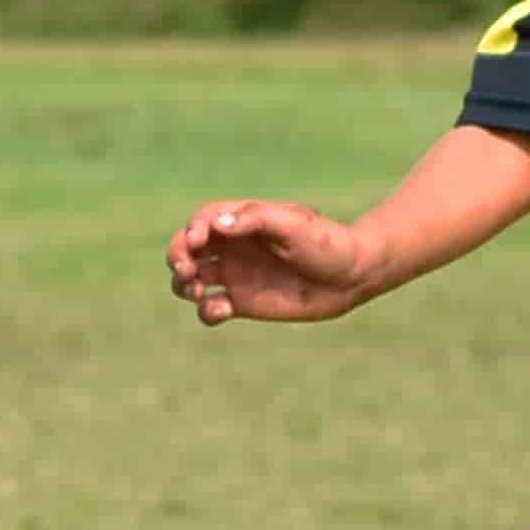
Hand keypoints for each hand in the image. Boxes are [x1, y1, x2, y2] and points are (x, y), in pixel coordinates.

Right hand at [165, 199, 375, 326]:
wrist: (352, 277)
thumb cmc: (325, 243)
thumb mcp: (294, 224)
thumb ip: (256, 219)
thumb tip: (217, 225)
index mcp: (243, 222)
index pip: (203, 220)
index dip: (192, 229)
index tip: (198, 241)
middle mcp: (234, 247)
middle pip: (187, 248)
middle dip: (177, 256)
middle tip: (186, 268)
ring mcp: (236, 275)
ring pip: (191, 279)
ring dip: (183, 284)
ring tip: (198, 289)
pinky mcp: (243, 303)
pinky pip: (210, 308)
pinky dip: (206, 310)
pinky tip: (221, 309)